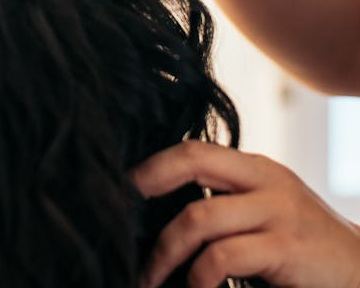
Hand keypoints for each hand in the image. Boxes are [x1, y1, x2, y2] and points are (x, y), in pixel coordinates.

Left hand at [130, 140, 359, 287]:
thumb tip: (166, 213)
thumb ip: (228, 203)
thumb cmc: (304, 248)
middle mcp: (264, 178)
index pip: (194, 149)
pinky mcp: (285, 245)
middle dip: (149, 181)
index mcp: (255, 167)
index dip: (154, 164)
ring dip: (165, 252)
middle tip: (119, 212)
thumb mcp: (266, 212)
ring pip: (200, 215)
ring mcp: (276, 209)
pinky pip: (224, 255)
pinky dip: (199, 277)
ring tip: (149, 278)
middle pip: (193, 158)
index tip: (122, 188)